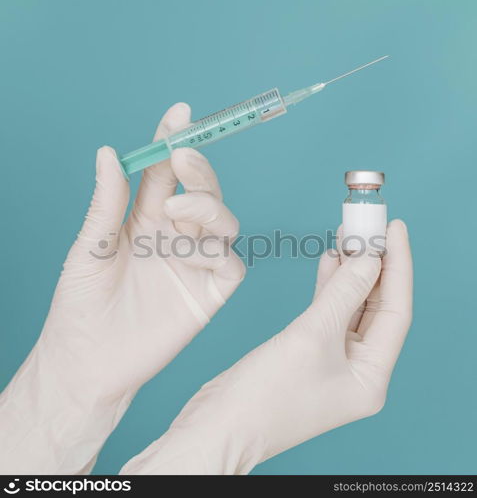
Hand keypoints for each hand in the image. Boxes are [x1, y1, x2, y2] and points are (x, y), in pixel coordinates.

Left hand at [0, 103, 244, 473]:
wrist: (88, 362)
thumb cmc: (81, 304)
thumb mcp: (89, 247)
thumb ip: (108, 203)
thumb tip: (107, 151)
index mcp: (144, 219)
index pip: (165, 174)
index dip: (173, 141)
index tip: (179, 113)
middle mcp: (175, 235)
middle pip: (202, 191)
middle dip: (198, 170)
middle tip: (181, 158)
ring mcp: (195, 263)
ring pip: (224, 223)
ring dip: (208, 207)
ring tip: (176, 210)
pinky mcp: (209, 293)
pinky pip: (231, 265)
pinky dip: (221, 253)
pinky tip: (195, 254)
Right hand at [120, 220, 411, 474]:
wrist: (220, 423)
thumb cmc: (264, 394)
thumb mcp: (310, 336)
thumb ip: (343, 294)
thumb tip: (368, 259)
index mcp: (371, 378)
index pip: (397, 311)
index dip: (398, 266)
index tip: (393, 230)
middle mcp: (358, 372)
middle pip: (376, 308)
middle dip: (373, 266)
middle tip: (368, 228)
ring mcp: (333, 364)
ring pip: (351, 308)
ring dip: (350, 273)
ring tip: (348, 236)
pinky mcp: (309, 355)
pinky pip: (329, 314)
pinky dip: (329, 288)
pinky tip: (329, 262)